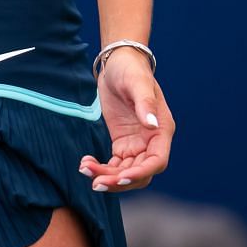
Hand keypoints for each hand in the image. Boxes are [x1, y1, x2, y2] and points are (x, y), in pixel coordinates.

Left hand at [79, 50, 172, 192]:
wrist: (118, 62)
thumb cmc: (130, 70)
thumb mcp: (137, 83)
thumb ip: (145, 103)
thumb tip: (152, 125)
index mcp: (161, 130)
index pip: (157, 161)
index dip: (141, 173)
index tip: (121, 177)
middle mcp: (152, 141)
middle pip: (140, 172)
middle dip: (120, 180)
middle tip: (96, 183)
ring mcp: (137, 144)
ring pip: (126, 172)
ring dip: (108, 177)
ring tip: (84, 170)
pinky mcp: (122, 143)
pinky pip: (115, 164)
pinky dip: (102, 168)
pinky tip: (85, 164)